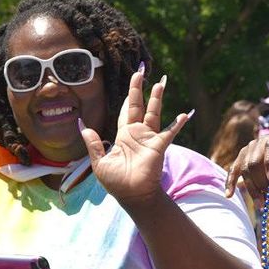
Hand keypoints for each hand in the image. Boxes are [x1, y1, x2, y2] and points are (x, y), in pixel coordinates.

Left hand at [80, 71, 190, 208]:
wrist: (132, 197)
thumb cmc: (116, 183)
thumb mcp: (99, 162)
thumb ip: (93, 143)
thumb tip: (82, 125)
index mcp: (124, 136)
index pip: (125, 112)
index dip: (128, 98)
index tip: (131, 83)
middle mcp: (137, 134)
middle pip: (138, 106)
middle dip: (138, 89)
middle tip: (139, 71)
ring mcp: (149, 139)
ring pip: (153, 113)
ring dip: (157, 98)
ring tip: (160, 82)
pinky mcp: (158, 147)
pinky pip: (169, 133)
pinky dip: (177, 124)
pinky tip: (186, 114)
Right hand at [225, 134, 268, 200]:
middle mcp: (260, 141)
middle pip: (254, 162)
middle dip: (262, 182)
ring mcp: (248, 149)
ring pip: (244, 170)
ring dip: (252, 189)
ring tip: (261, 205)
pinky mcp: (240, 159)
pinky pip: (233, 171)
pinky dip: (230, 183)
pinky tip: (229, 195)